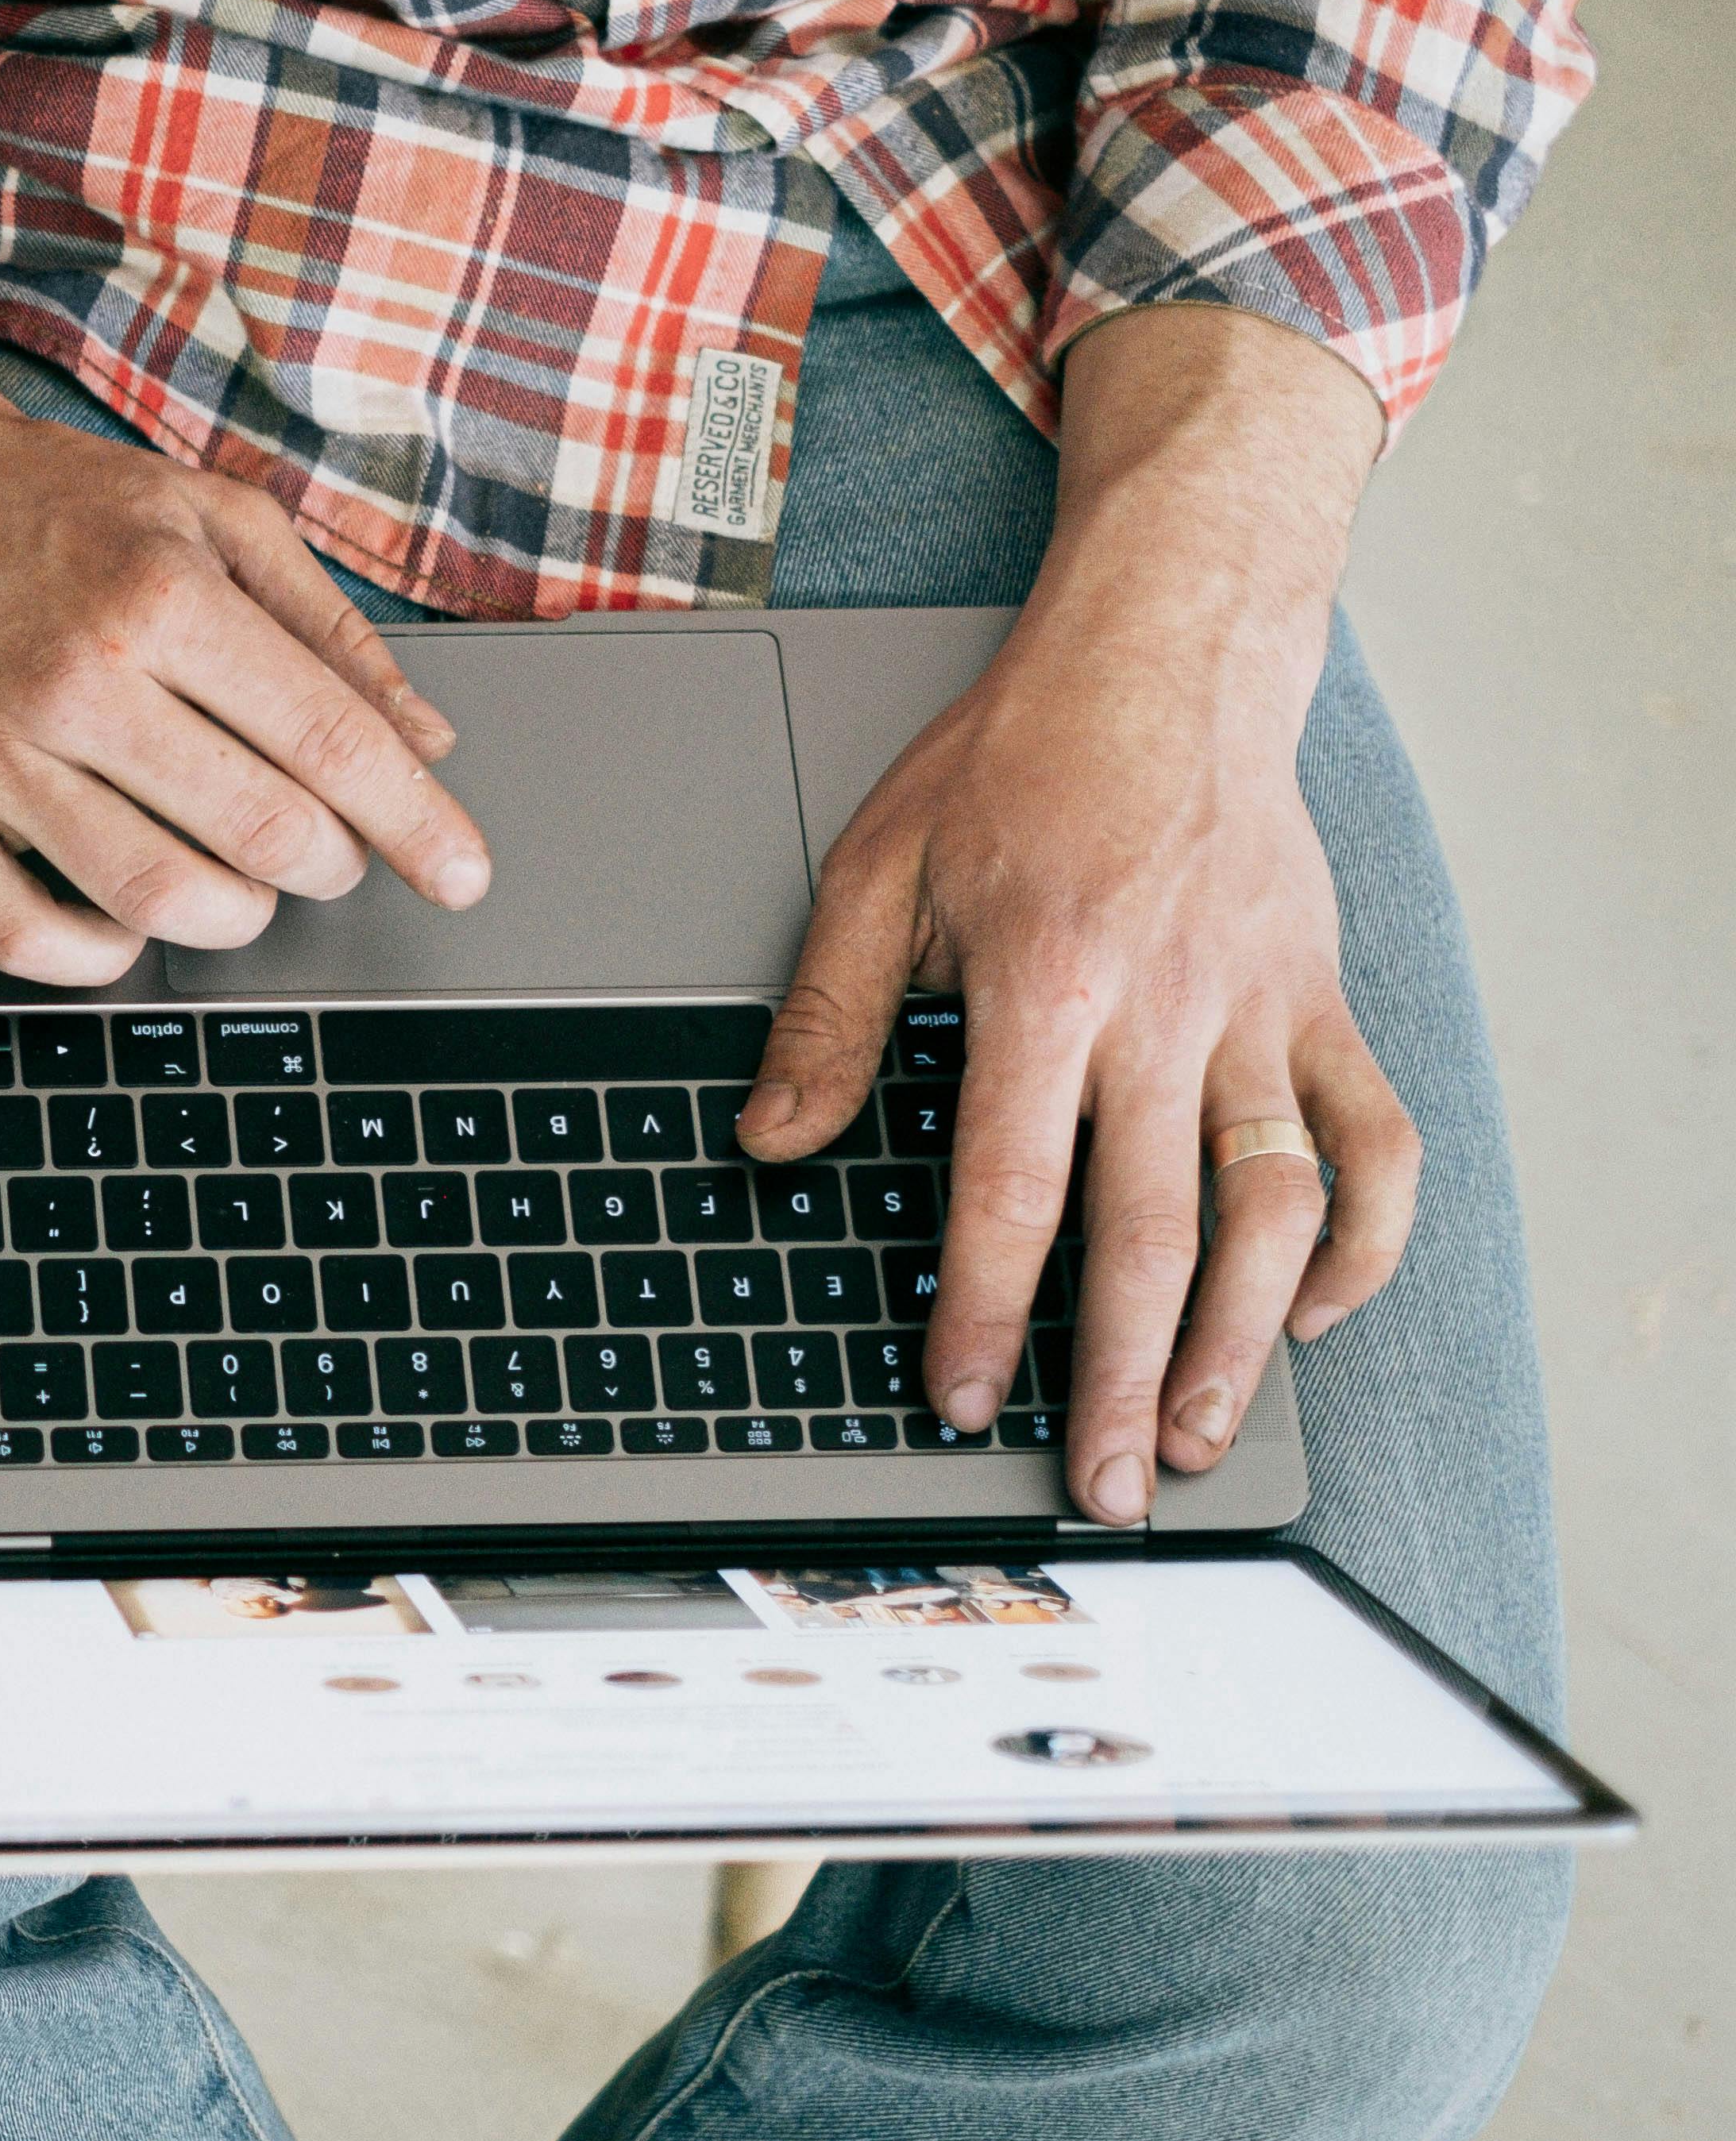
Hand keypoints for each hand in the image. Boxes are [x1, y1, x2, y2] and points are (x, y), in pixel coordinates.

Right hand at [0, 138, 486, 979]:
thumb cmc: (37, 494)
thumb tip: (423, 738)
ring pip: (149, 899)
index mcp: (164, 593)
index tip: (459, 874)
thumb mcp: (206, 513)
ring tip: (235, 890)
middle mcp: (77, 676)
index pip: (331, 743)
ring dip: (227, 916)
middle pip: (257, 834)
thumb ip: (325, 623)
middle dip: (324, 866)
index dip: (416, 825)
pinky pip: (15, 936)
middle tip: (325, 858)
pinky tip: (121, 927)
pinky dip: (94, 957)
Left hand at [736, 306, 1410, 1520]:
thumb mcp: (878, 868)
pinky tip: (1311, 1310)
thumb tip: (768, 1142)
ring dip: (1239, 1339)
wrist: (1166, 657)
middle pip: (1148, 1231)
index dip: (987, 1309)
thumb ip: (826, 1016)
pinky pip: (1372, 1140)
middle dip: (1116, 1373)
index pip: (1013, 1189)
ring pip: (1270, 1209)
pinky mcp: (1320, 1001)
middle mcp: (1166, 1010)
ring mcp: (1260, 1011)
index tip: (962, 1395)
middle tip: (1096, 1482)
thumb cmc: (1017, 761)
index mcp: (1045, 982)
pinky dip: (1361, 1237)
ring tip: (1192, 1434)